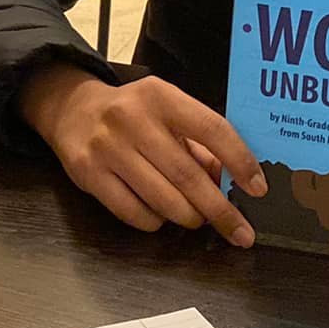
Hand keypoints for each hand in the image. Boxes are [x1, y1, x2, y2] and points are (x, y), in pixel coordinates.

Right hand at [19, 64, 265, 243]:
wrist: (71, 109)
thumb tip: (230, 183)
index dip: (239, 161)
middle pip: (188, 175)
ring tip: (196, 218)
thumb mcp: (167, 111)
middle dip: (220, 210)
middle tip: (240, 231)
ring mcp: (108, 147)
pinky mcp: (89, 174)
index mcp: (161, 97)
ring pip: (163, 200)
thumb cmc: (131, 114)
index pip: (212, 128)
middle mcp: (133, 119)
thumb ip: (198, 142)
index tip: (257, 188)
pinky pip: (135, 214)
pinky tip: (158, 213)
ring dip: (189, 218)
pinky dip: (156, 221)